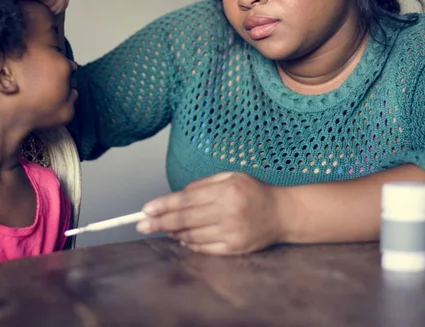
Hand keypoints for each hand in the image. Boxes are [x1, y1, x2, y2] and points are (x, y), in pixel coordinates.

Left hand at [137, 173, 282, 254]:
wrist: (283, 213)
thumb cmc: (254, 191)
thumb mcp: (231, 176)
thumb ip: (203, 184)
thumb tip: (178, 195)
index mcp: (225, 191)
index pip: (186, 199)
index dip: (163, 205)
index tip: (145, 210)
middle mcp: (228, 212)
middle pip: (184, 220)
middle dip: (159, 223)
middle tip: (141, 226)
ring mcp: (231, 233)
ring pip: (192, 235)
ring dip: (174, 233)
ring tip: (163, 229)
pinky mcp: (235, 248)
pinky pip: (204, 248)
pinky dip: (190, 244)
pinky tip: (182, 239)